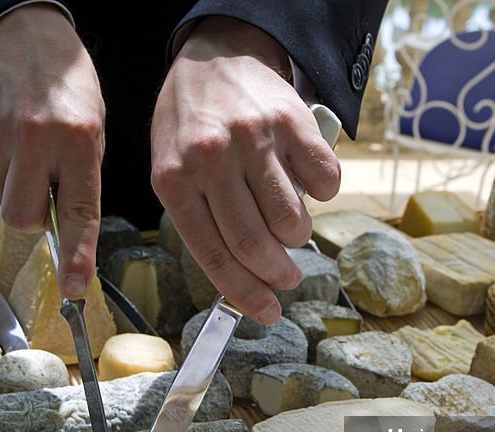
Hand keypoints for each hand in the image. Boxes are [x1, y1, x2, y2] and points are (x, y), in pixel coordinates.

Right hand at [0, 4, 103, 298]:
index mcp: (78, 139)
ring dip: (12, 184)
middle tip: (42, 188)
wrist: (18, 28)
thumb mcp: (91, 126)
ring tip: (24, 146)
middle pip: (22, 217)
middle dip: (32, 215)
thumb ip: (79, 177)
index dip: (76, 256)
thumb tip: (65, 231)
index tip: (74, 289)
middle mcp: (35, 138)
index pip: (78, 212)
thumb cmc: (64, 81)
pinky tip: (3, 133)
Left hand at [151, 17, 340, 322]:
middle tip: (288, 278)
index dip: (245, 291)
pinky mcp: (291, 122)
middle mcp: (212, 160)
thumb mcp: (172, 168)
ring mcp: (254, 139)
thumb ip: (198, 217)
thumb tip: (240, 276)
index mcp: (175, 179)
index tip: (267, 312)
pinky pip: (323, 181)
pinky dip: (322, 195)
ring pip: (290, 219)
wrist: (215, 56)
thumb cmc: (191, 123)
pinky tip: (307, 185)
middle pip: (254, 242)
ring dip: (297, 237)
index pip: (214, 253)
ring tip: (291, 231)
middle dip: (277, 273)